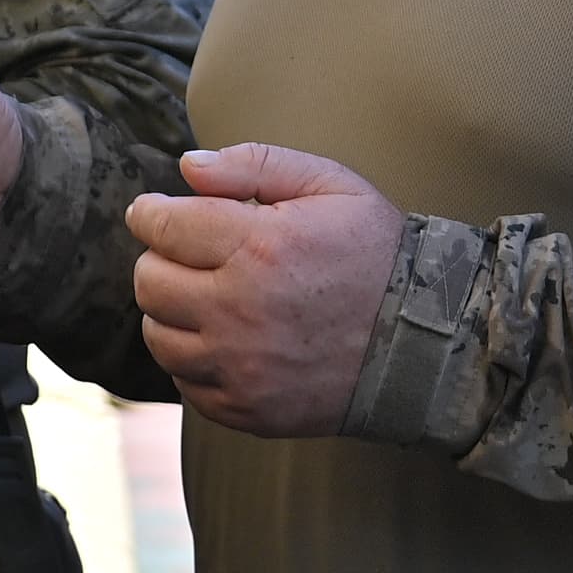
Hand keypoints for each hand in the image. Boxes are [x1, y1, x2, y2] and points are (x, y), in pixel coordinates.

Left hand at [127, 144, 401, 434]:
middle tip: (188, 253)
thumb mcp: (332, 186)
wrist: (423, 340)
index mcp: (259, 246)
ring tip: (207, 296)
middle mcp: (240, 309)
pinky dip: (194, 358)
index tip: (156, 211)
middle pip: (149, 281)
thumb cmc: (376, 254)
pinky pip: (184, 381)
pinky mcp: (244, 407)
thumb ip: (256, 164)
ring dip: (172, 310)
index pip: (161, 225)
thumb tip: (187, 167)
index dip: (150, 212)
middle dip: (160, 258)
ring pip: (158, 335)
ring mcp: (239, 366)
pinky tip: (226, 338)